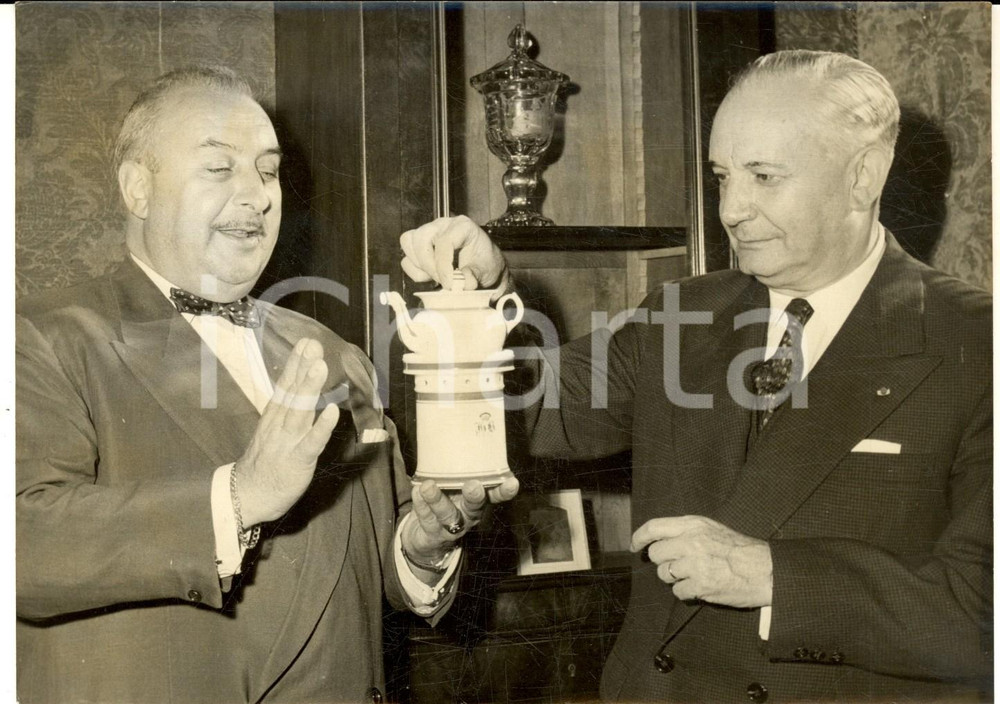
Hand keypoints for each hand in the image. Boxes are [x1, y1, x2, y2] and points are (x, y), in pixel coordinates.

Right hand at [233, 339, 340, 526]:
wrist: (247, 496)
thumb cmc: (264, 463)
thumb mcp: (272, 432)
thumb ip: (286, 412)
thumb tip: (299, 390)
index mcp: (274, 417)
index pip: (285, 386)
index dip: (295, 364)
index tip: (305, 342)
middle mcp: (279, 425)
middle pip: (291, 393)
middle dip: (302, 367)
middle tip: (312, 344)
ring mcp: (287, 442)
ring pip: (299, 411)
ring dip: (309, 389)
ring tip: (320, 367)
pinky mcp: (297, 460)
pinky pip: (310, 442)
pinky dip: (320, 427)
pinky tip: (330, 412)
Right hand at [400, 215, 508, 295]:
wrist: (481, 267)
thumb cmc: (484, 264)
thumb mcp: (486, 271)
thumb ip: (474, 276)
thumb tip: (463, 283)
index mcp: (462, 226)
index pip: (445, 241)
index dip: (443, 265)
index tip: (449, 284)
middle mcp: (442, 225)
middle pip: (421, 238)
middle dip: (428, 264)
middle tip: (442, 281)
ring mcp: (428, 233)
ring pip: (408, 244)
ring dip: (420, 267)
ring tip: (436, 278)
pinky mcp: (419, 246)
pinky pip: (406, 258)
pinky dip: (415, 271)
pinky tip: (430, 278)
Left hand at [401, 476, 519, 563]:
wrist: (426, 537)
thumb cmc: (443, 501)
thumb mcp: (452, 485)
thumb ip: (454, 467)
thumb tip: (449, 431)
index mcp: (476, 500)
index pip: (495, 495)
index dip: (504, 490)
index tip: (513, 482)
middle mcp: (467, 514)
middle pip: (474, 507)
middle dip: (474, 497)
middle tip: (473, 486)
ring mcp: (450, 527)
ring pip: (447, 515)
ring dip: (438, 500)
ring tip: (428, 486)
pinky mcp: (431, 534)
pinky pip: (426, 519)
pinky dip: (421, 505)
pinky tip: (417, 493)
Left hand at [631, 515, 771, 607]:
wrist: (765, 570)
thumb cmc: (739, 549)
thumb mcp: (712, 528)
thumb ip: (686, 530)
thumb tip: (659, 539)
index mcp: (693, 525)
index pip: (654, 527)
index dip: (639, 537)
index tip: (634, 546)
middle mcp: (691, 542)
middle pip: (656, 554)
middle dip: (664, 562)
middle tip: (679, 564)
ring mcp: (695, 564)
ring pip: (664, 574)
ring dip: (675, 578)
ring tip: (694, 575)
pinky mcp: (701, 585)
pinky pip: (678, 591)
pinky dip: (686, 592)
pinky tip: (700, 587)